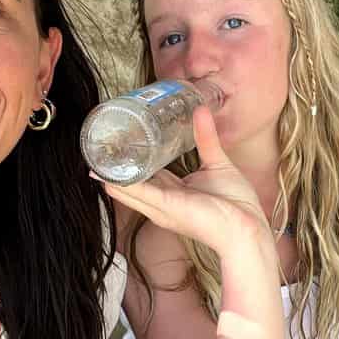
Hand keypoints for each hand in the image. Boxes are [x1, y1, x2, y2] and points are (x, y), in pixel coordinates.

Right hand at [99, 106, 270, 256]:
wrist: (247, 228)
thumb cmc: (236, 205)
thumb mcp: (217, 163)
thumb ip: (205, 138)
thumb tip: (200, 109)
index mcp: (172, 193)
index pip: (145, 176)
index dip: (132, 162)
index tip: (118, 146)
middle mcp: (162, 202)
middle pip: (131, 184)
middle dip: (113, 170)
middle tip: (95, 151)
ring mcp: (163, 206)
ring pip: (129, 190)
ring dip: (110, 177)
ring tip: (92, 161)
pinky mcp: (168, 207)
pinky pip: (141, 193)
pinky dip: (124, 185)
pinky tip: (106, 177)